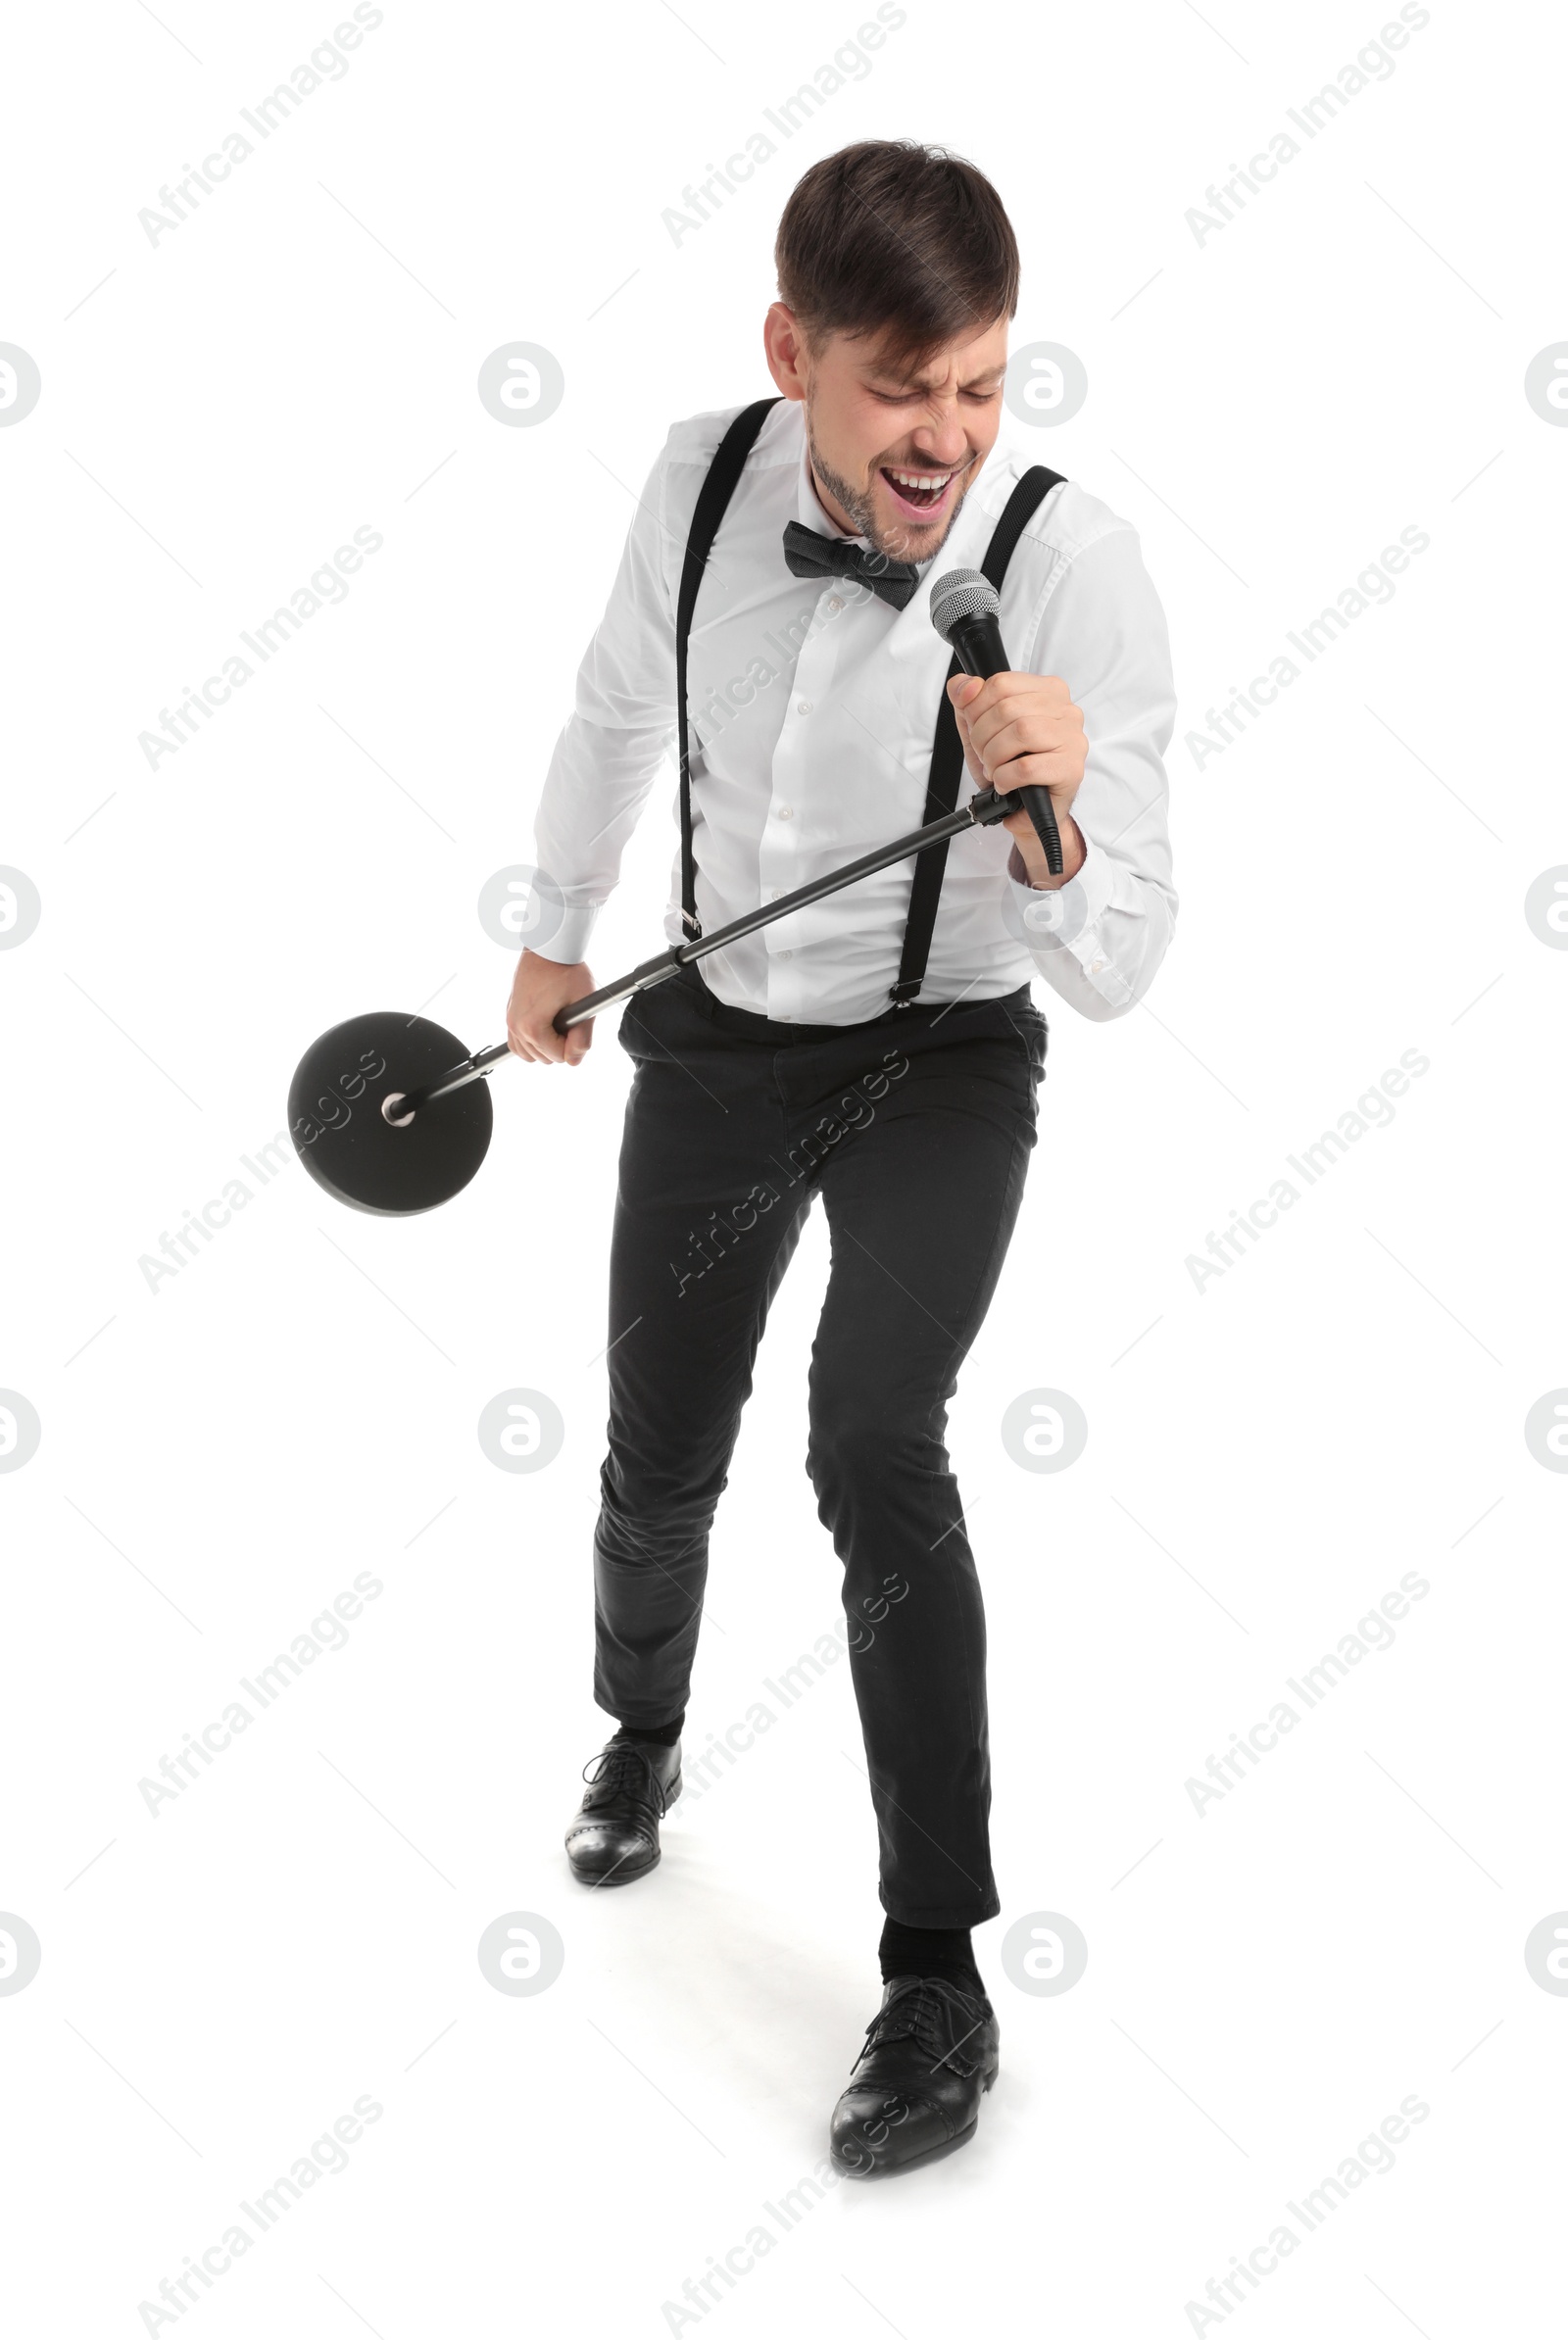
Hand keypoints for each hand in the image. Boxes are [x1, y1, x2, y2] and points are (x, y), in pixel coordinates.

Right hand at [507, 950, 593, 1065]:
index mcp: (532, 1027)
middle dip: (560, 1045)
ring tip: (559, 1023)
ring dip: (545, 1046)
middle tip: (570, 1020)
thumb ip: (582, 1037)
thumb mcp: (584, 1005)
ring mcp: (510, 1019)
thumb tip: (574, 1060)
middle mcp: (516, 1026)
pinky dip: (530, 1042)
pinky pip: (516, 1041)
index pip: (559, 1056)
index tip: (579, 1023)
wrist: (548, 946)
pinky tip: (545, 1028)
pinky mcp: (510, 1012)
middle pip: (543, 1058)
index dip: (574, 1043)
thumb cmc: (567, 970)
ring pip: (528, 1054)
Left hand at [948, 670, 1087, 887]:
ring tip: (994, 769)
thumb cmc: (1011, 767)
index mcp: (1047, 691)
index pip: (1002, 683)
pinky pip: (1026, 767)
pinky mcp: (1071, 769)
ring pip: (1020, 732)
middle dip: (982, 737)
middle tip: (984, 756)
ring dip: (994, 757)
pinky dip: (1005, 778)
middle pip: (1008, 708)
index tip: (974, 729)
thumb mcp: (981, 729)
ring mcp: (1072, 739)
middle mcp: (1066, 710)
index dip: (976, 709)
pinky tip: (1005, 784)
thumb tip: (964, 686)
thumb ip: (967, 701)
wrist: (1030, 811)